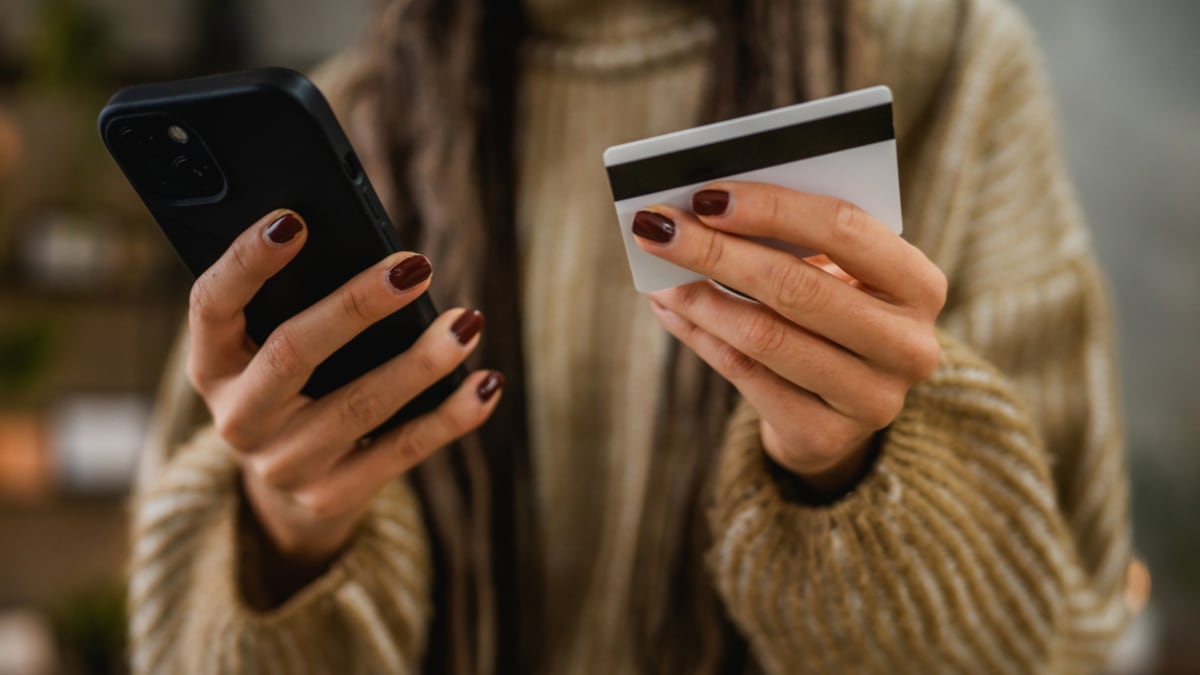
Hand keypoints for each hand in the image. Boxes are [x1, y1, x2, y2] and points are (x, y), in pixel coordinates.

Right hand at [187, 209, 503, 566]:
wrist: (288, 492)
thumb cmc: (294, 386)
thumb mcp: (271, 349)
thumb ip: (300, 303)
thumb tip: (383, 258)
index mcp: (212, 365)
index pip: (212, 304)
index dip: (246, 261)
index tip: (293, 218)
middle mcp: (238, 417)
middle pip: (294, 352)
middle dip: (356, 305)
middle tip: (416, 267)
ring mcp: (283, 463)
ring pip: (358, 405)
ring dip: (420, 362)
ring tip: (467, 322)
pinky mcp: (332, 495)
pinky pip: (402, 451)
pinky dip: (450, 415)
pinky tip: (486, 382)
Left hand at [632, 182, 945, 493]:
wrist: (843, 409)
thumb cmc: (835, 313)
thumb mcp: (838, 272)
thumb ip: (793, 239)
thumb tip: (701, 208)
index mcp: (919, 285)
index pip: (844, 228)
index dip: (771, 208)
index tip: (706, 195)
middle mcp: (908, 346)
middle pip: (797, 287)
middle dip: (718, 252)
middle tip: (659, 228)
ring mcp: (872, 399)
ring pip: (766, 338)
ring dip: (700, 300)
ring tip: (659, 274)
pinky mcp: (826, 436)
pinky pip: (747, 377)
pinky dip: (699, 337)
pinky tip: (670, 310)